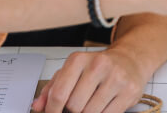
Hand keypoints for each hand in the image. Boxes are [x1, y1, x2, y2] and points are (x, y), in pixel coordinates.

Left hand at [31, 48, 146, 112]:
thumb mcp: (72, 71)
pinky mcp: (129, 92)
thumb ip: (52, 88)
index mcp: (78, 59)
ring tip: (88, 106)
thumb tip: (37, 106)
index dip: (51, 111)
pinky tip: (101, 108)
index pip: (59, 94)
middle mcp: (98, 65)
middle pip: (74, 106)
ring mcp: (115, 78)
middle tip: (75, 109)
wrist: (129, 60)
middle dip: (71, 112)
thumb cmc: (97, 67)